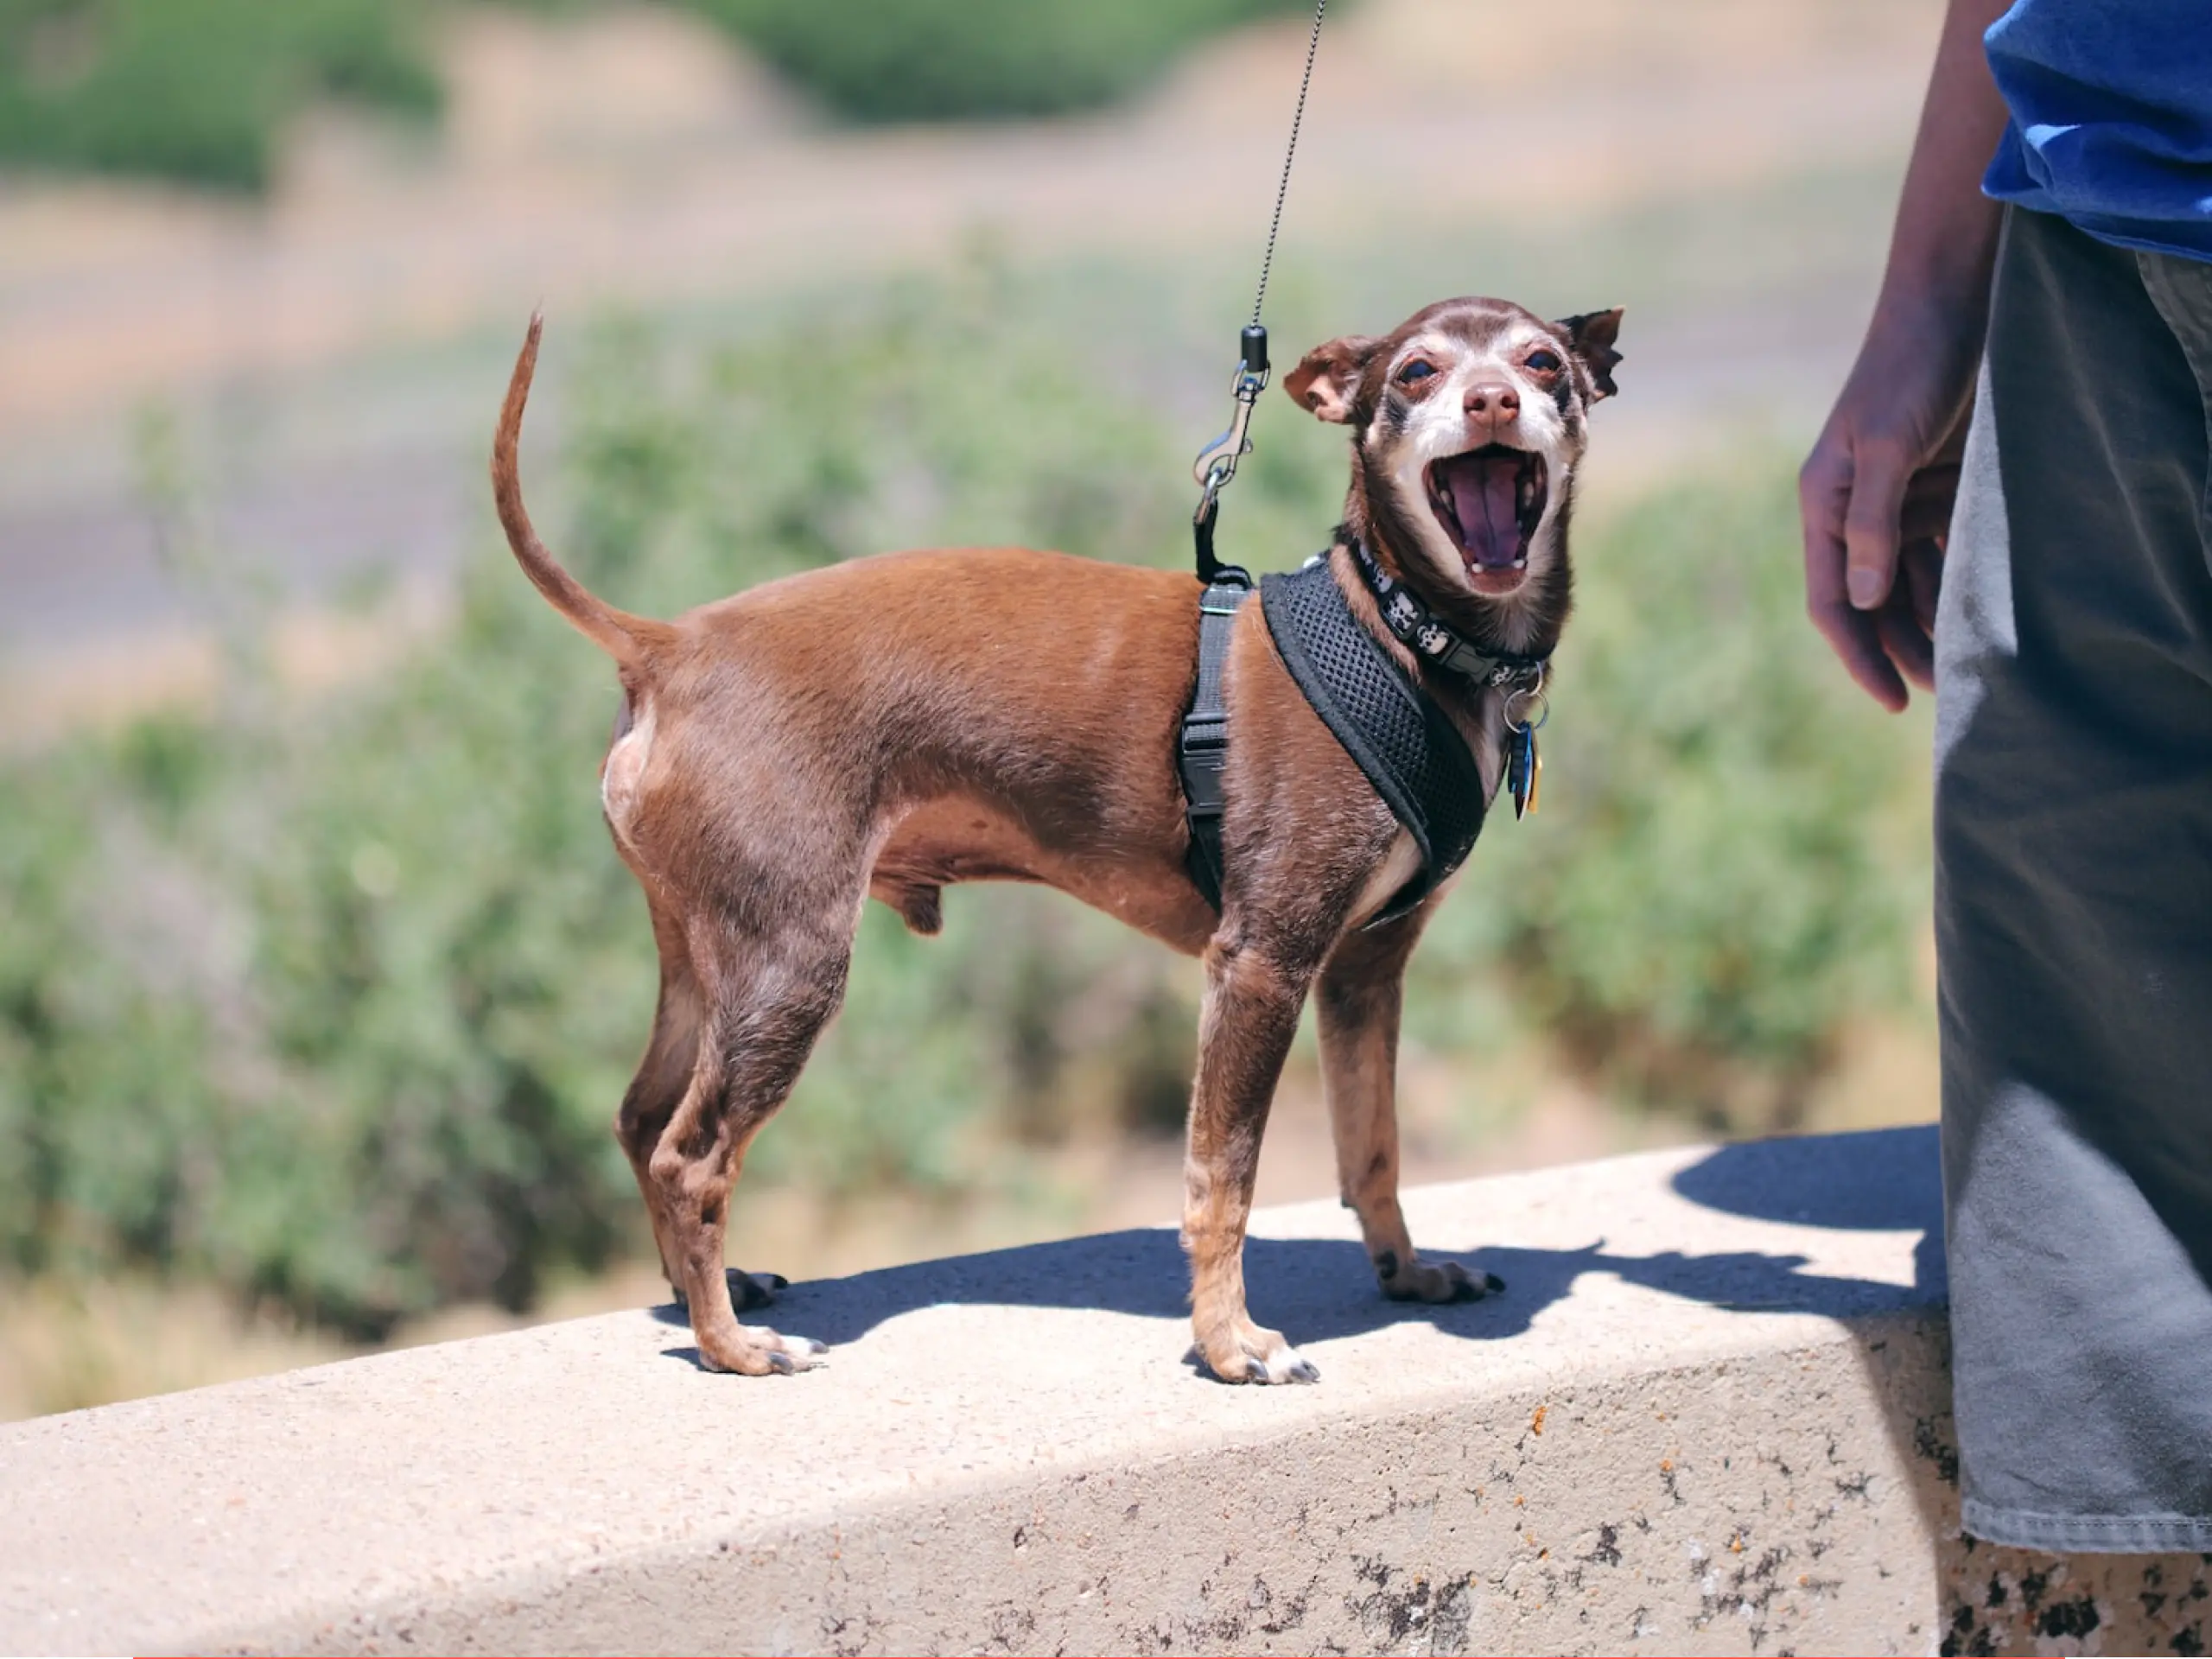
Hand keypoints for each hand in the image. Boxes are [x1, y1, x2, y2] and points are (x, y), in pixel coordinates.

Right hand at [1799, 301, 1980, 710]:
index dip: (1859, 654)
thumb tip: (1866, 601)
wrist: (1952, 303)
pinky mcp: (1933, 486)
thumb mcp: (1885, 444)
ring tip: (1968, 664)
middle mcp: (1852, 512)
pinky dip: (1957, 583)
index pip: (1833, 600)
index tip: (1894, 700)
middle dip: (1900, 648)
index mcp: (1823, 505)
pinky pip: (1941, 552)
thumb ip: (1872, 523)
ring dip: (1932, 622)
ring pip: (1909, 584)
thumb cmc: (1909, 367)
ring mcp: (1894, 501)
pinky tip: (1982, 610)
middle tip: (1947, 691)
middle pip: (1871, 602)